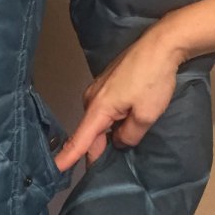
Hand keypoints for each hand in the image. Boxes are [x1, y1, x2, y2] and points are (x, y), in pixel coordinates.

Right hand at [53, 17, 186, 172]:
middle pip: (91, 132)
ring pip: (99, 121)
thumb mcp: (146, 115)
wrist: (160, 45)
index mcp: (98, 109)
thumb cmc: (153, 80)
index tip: (54, 169)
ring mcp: (97, 89)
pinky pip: (104, 110)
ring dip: (108, 133)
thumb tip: (118, 141)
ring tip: (123, 144)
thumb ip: (129, 135)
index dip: (67, 156)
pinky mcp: (107, 84)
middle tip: (112, 168)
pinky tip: (125, 123)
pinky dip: (111, 120)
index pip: (80, 139)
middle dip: (99, 149)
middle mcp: (91, 99)